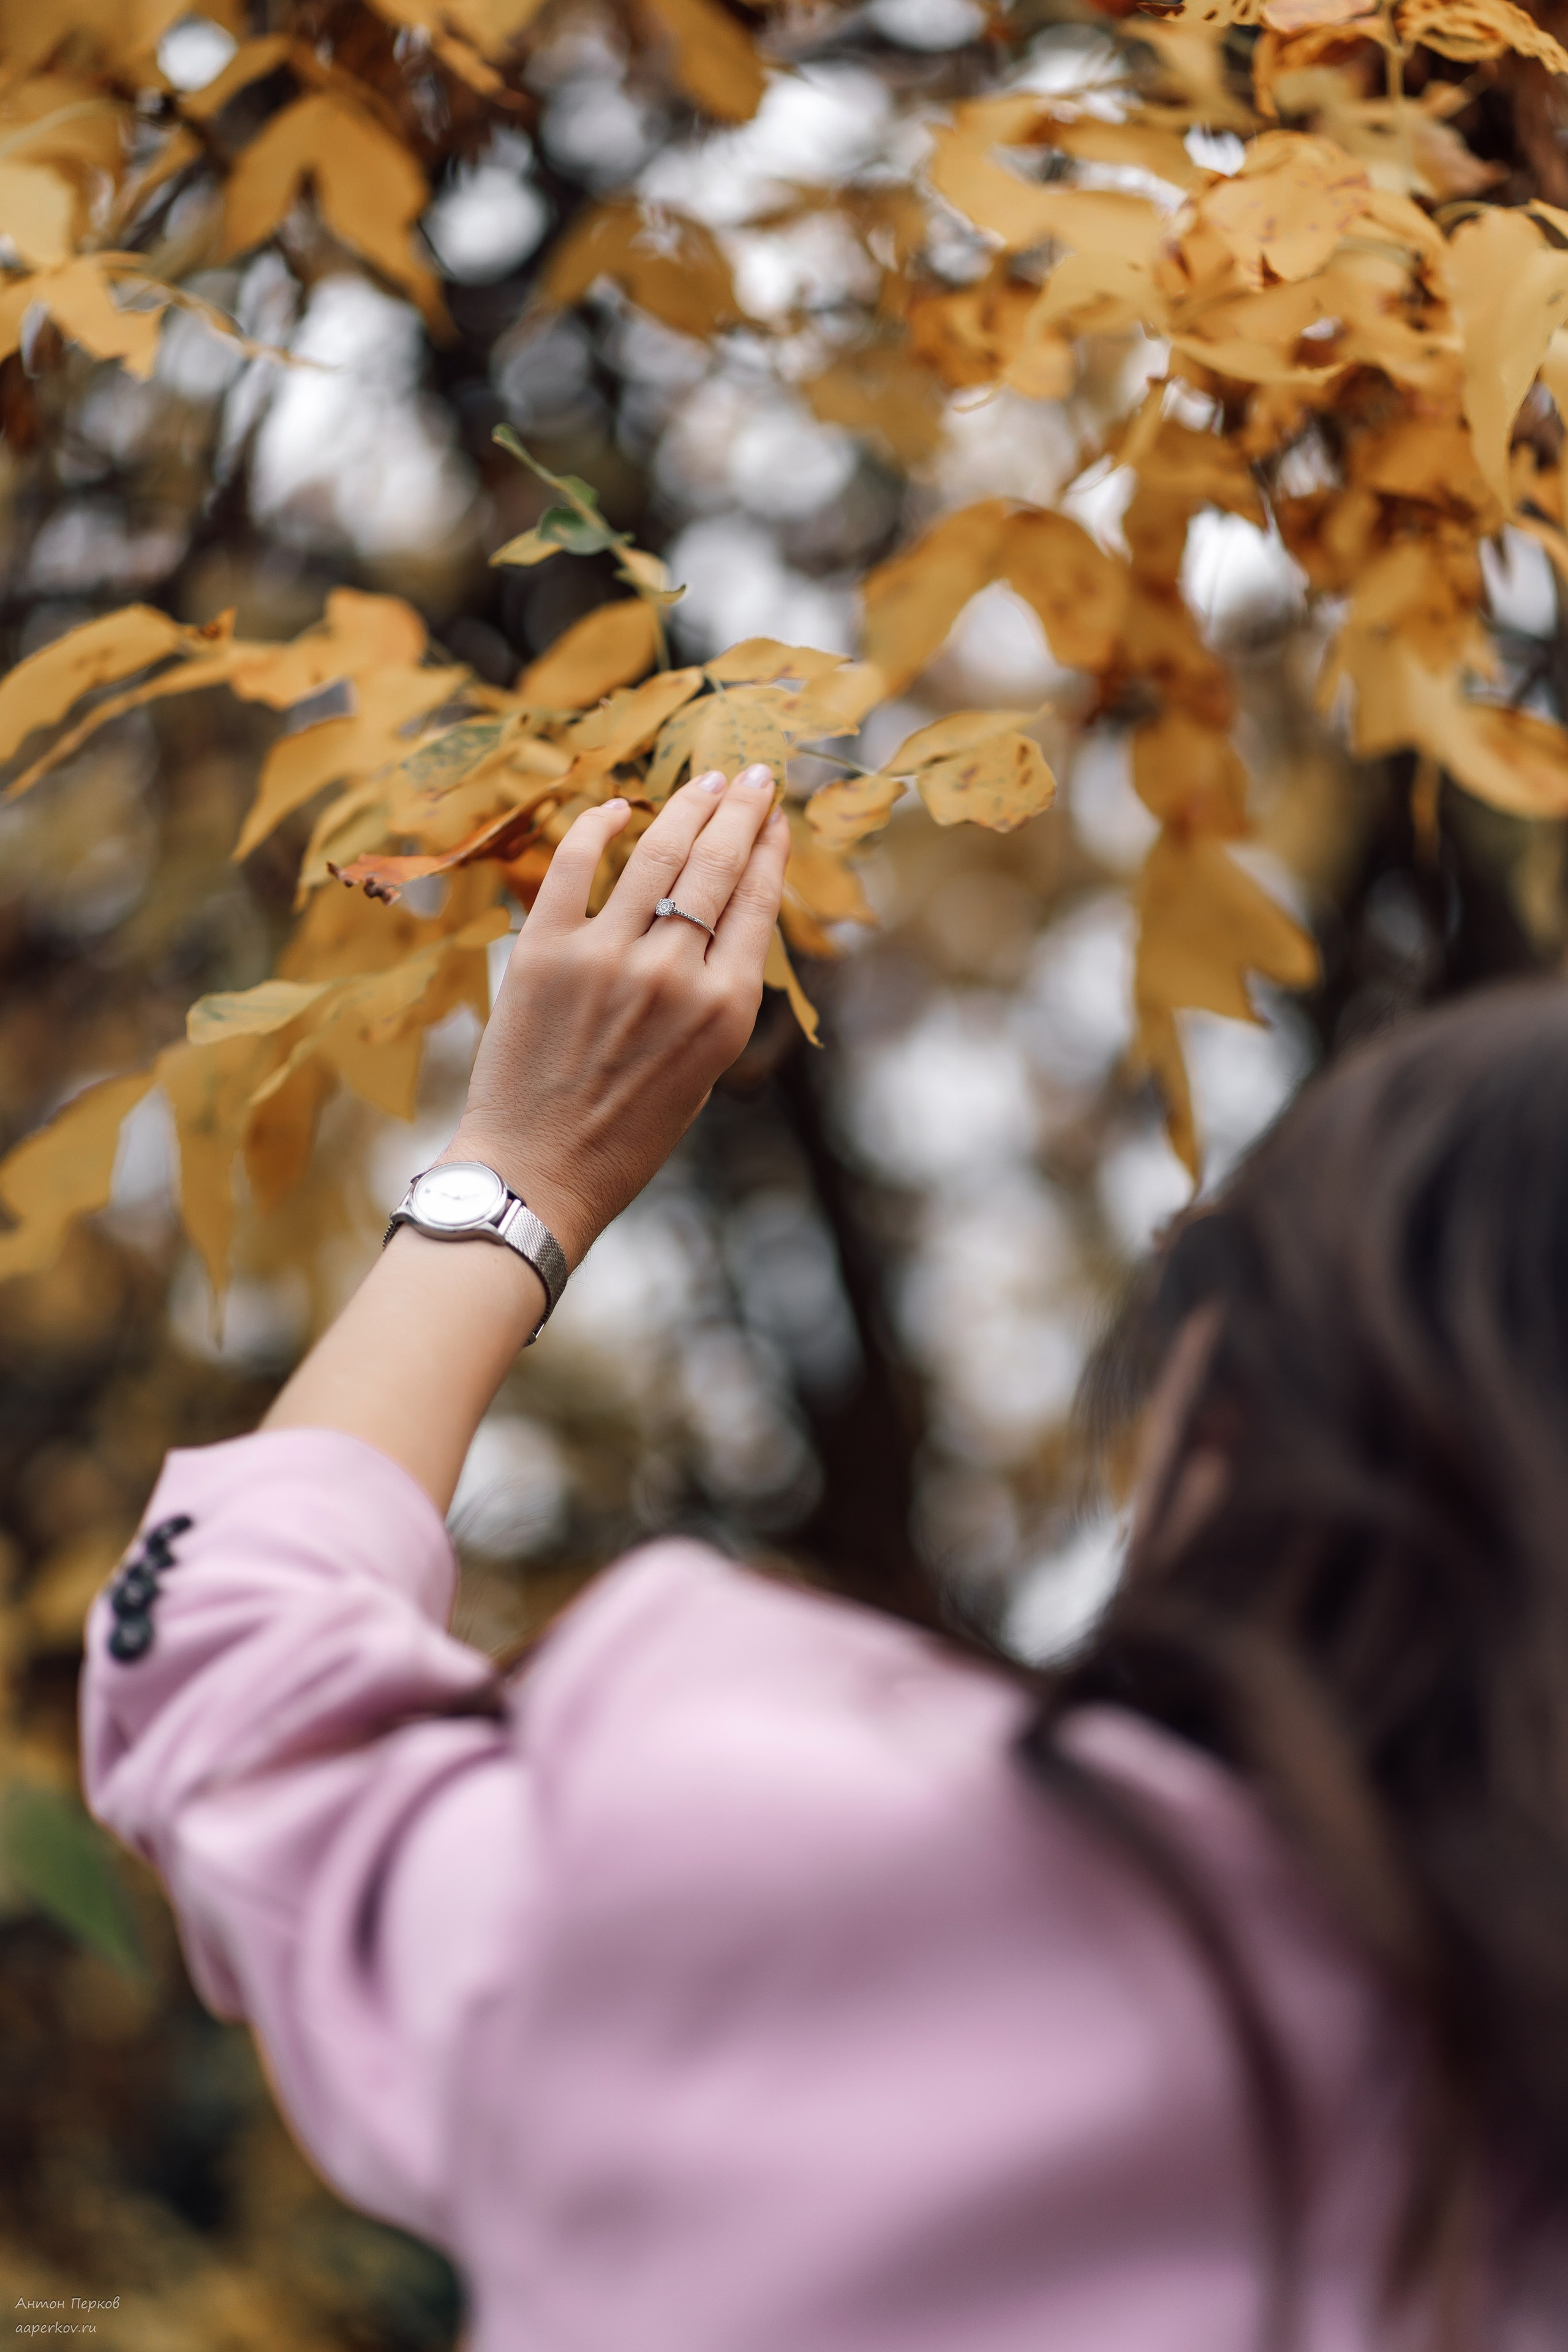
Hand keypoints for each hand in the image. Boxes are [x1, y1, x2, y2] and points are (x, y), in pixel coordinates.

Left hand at [445, 762, 787, 1263]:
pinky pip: (573, 866)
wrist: (538, 1175)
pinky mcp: (543, 951)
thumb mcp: (701, 1070)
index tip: (775, 817)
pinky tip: (616, 807)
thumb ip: (715, 995)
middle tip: (754, 774)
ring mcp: (606, 957)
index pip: (757, 903)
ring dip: (687, 806)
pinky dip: (597, 827)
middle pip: (718, 865)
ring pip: (657, 853)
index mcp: (724, 1011)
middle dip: (742, 810)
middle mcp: (673, 974)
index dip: (769, 850)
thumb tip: (718, 917)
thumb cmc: (625, 1137)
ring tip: (705, 780)